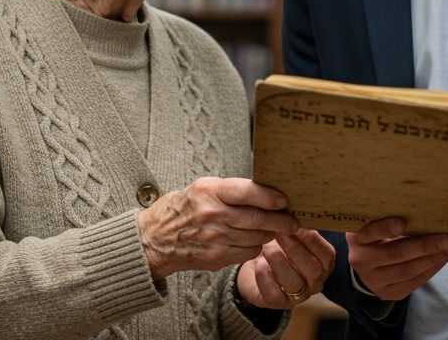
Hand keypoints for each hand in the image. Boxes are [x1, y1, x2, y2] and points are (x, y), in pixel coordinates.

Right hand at [137, 177, 299, 280]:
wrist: (154, 239)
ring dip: (271, 234)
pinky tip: (255, 241)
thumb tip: (265, 192)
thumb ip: (230, 190)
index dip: (269, 196)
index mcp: (209, 191)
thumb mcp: (201, 189)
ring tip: (278, 229)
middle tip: (294, 220)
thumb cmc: (181, 209)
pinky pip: (248, 252)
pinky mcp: (216, 257)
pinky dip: (257, 247)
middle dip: (281, 220)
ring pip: (257, 237)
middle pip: (257, 218)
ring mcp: (215, 238)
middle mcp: (212, 214)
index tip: (284, 200)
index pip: (247, 192)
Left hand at [237, 229, 337, 308]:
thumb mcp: (291, 235)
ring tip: (266, 247)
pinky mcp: (277, 302)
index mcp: (322, 263)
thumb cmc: (279, 246)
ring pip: (293, 283)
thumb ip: (298, 226)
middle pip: (312, 270)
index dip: (315, 242)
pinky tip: (258, 262)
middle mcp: (314, 282)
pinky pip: (273, 293)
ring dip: (279, 261)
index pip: (327, 255)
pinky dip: (265, 276)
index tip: (299, 227)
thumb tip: (297, 208)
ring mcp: (297, 295)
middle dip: (295, 250)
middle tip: (280, 233)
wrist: (257, 265)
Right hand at [346, 217, 447, 300]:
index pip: (370, 233)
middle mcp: (361, 260)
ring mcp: (373, 279)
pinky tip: (442, 259)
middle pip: (395, 254)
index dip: (385, 229)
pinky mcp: (387, 292)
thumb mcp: (375, 222)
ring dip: (432, 259)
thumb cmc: (376, 234)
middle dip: (425, 246)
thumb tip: (424, 207)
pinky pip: (413, 282)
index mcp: (357, 238)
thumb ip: (390, 216)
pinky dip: (431, 270)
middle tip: (447, 239)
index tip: (402, 223)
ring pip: (407, 270)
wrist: (365, 262)